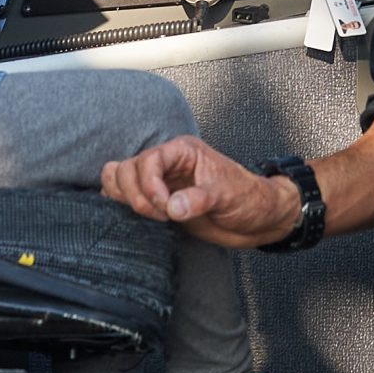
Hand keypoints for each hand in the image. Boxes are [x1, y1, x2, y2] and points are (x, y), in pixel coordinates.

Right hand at [101, 136, 297, 248]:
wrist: (255, 219)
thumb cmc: (247, 198)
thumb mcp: (228, 195)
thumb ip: (199, 199)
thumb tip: (172, 207)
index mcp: (182, 152)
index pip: (148, 160)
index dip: (150, 185)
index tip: (165, 209)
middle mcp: (166, 163)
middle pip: (125, 169)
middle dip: (137, 196)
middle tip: (161, 216)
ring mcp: (158, 182)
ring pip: (117, 179)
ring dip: (126, 199)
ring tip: (154, 218)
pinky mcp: (155, 201)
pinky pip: (123, 196)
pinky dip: (122, 206)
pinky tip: (143, 220)